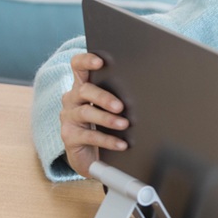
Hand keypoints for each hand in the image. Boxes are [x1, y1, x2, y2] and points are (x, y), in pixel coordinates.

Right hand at [59, 53, 128, 177]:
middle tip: (120, 106)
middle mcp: (72, 99)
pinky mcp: (69, 136)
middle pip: (84, 90)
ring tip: (124, 125)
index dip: (86, 61)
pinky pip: (89, 136)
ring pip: (86, 113)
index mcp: (83, 86)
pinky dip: (107, 140)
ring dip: (107, 119)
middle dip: (103, 97)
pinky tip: (121, 144)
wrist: (88, 156)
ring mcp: (69, 117)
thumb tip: (148, 91)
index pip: (78, 66)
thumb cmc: (104, 125)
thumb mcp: (110, 108)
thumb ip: (120, 96)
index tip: (100, 62)